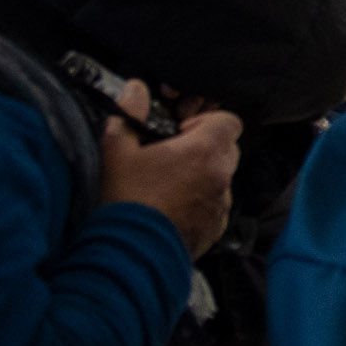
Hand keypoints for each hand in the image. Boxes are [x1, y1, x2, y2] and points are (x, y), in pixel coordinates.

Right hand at [102, 106, 244, 254]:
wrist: (127, 255)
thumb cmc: (123, 201)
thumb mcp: (116, 151)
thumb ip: (129, 115)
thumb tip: (136, 89)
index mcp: (204, 152)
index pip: (230, 121)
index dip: (208, 120)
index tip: (182, 131)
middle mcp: (221, 177)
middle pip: (229, 149)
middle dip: (206, 147)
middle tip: (175, 155)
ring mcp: (221, 206)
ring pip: (223, 179)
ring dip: (205, 175)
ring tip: (171, 184)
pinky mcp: (216, 229)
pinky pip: (217, 206)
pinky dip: (202, 202)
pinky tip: (173, 207)